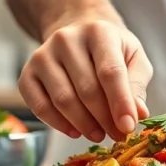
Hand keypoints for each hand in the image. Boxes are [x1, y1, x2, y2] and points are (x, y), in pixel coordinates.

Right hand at [19, 15, 151, 142]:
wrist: (78, 31)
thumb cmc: (111, 49)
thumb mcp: (134, 58)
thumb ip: (137, 85)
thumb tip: (138, 114)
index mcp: (98, 31)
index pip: (110, 72)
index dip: (120, 103)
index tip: (128, 127)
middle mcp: (66, 39)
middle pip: (86, 89)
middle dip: (104, 119)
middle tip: (117, 135)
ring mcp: (43, 55)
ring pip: (63, 100)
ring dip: (84, 124)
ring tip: (99, 134)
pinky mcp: (27, 73)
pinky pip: (40, 106)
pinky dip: (58, 124)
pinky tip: (75, 131)